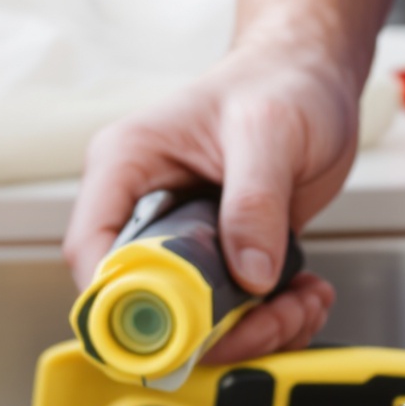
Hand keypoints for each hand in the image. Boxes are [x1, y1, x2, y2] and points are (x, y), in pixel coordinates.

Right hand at [67, 40, 360, 363]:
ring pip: (194, 319)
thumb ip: (254, 201)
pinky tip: (305, 294)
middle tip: (270, 319)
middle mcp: (145, 207)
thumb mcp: (268, 132)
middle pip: (146, 300)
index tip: (177, 328)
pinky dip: (273, 319)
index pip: (92, 249)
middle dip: (211, 328)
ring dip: (253, 330)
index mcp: (126, 166)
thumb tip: (250, 272)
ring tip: (301, 303)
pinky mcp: (222, 256)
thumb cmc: (278, 81)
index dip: (122, 301)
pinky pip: (232, 312)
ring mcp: (183, 238)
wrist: (312, 76)